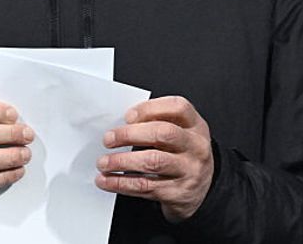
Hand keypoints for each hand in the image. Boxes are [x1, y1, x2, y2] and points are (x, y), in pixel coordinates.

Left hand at [95, 95, 213, 222]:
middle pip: (163, 134)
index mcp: (195, 125)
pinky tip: (107, 180)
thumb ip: (154, 123)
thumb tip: (118, 124)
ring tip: (103, 162)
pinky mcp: (178, 193)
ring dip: (122, 161)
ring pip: (153, 162)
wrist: (199, 190)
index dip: (149, 109)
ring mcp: (189, 171)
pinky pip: (146, 186)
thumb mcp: (177, 132)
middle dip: (130, 135)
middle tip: (108, 139)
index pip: (177, 108)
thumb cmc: (180, 153)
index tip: (127, 116)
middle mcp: (196, 147)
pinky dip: (121, 183)